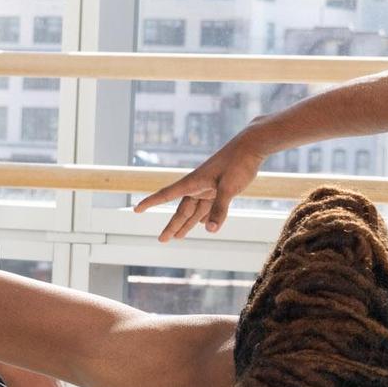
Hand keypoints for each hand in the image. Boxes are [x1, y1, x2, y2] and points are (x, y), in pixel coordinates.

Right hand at [133, 142, 261, 242]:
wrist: (251, 146)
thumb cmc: (238, 163)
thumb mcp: (229, 187)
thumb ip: (219, 209)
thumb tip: (209, 230)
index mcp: (193, 183)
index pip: (166, 195)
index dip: (151, 202)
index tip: (136, 209)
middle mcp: (198, 186)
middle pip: (182, 210)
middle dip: (172, 225)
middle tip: (162, 240)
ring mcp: (209, 187)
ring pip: (194, 210)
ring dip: (187, 224)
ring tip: (177, 238)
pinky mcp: (220, 189)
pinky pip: (208, 206)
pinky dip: (204, 216)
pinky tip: (203, 224)